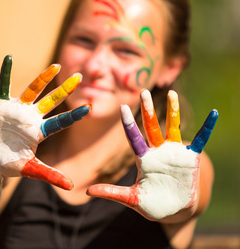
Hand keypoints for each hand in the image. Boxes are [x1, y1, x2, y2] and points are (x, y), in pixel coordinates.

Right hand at [0, 55, 89, 189]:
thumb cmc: (9, 161)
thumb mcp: (29, 169)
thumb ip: (49, 175)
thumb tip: (73, 186)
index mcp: (40, 131)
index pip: (61, 121)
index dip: (74, 115)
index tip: (90, 107)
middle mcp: (32, 117)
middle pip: (52, 101)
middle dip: (66, 90)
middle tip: (80, 77)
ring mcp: (18, 109)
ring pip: (33, 90)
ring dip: (44, 78)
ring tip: (57, 66)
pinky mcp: (1, 104)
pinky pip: (4, 86)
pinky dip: (6, 73)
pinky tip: (9, 58)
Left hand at [87, 89, 217, 219]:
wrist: (173, 210)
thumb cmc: (151, 204)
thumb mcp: (131, 199)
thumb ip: (112, 193)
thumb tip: (86, 191)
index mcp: (143, 159)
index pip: (134, 138)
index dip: (129, 124)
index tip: (122, 107)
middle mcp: (157, 151)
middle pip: (151, 126)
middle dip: (148, 110)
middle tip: (143, 91)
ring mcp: (174, 153)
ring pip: (172, 127)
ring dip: (173, 111)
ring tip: (171, 93)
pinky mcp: (190, 158)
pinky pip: (201, 140)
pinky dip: (207, 128)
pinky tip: (214, 114)